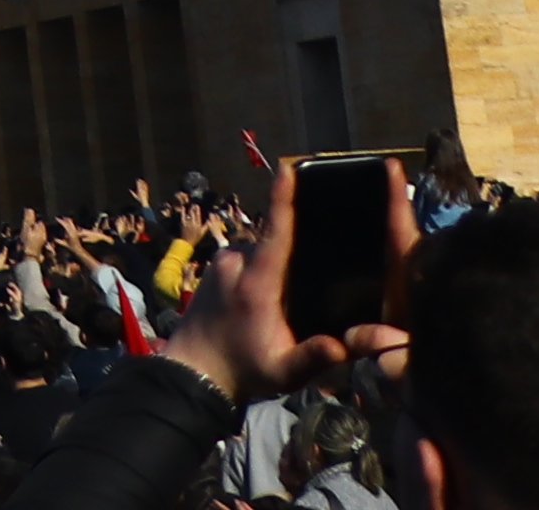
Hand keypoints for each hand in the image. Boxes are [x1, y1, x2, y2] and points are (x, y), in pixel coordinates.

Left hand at [153, 157, 409, 407]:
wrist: (193, 373)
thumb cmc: (242, 371)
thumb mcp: (284, 371)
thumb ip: (316, 357)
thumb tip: (345, 346)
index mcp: (257, 281)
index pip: (274, 231)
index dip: (283, 197)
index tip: (289, 166)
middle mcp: (236, 262)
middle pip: (274, 239)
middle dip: (297, 245)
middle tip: (324, 264)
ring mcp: (222, 263)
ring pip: (261, 249)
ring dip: (279, 261)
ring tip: (299, 287)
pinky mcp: (215, 268)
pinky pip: (247, 256)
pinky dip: (263, 264)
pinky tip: (276, 290)